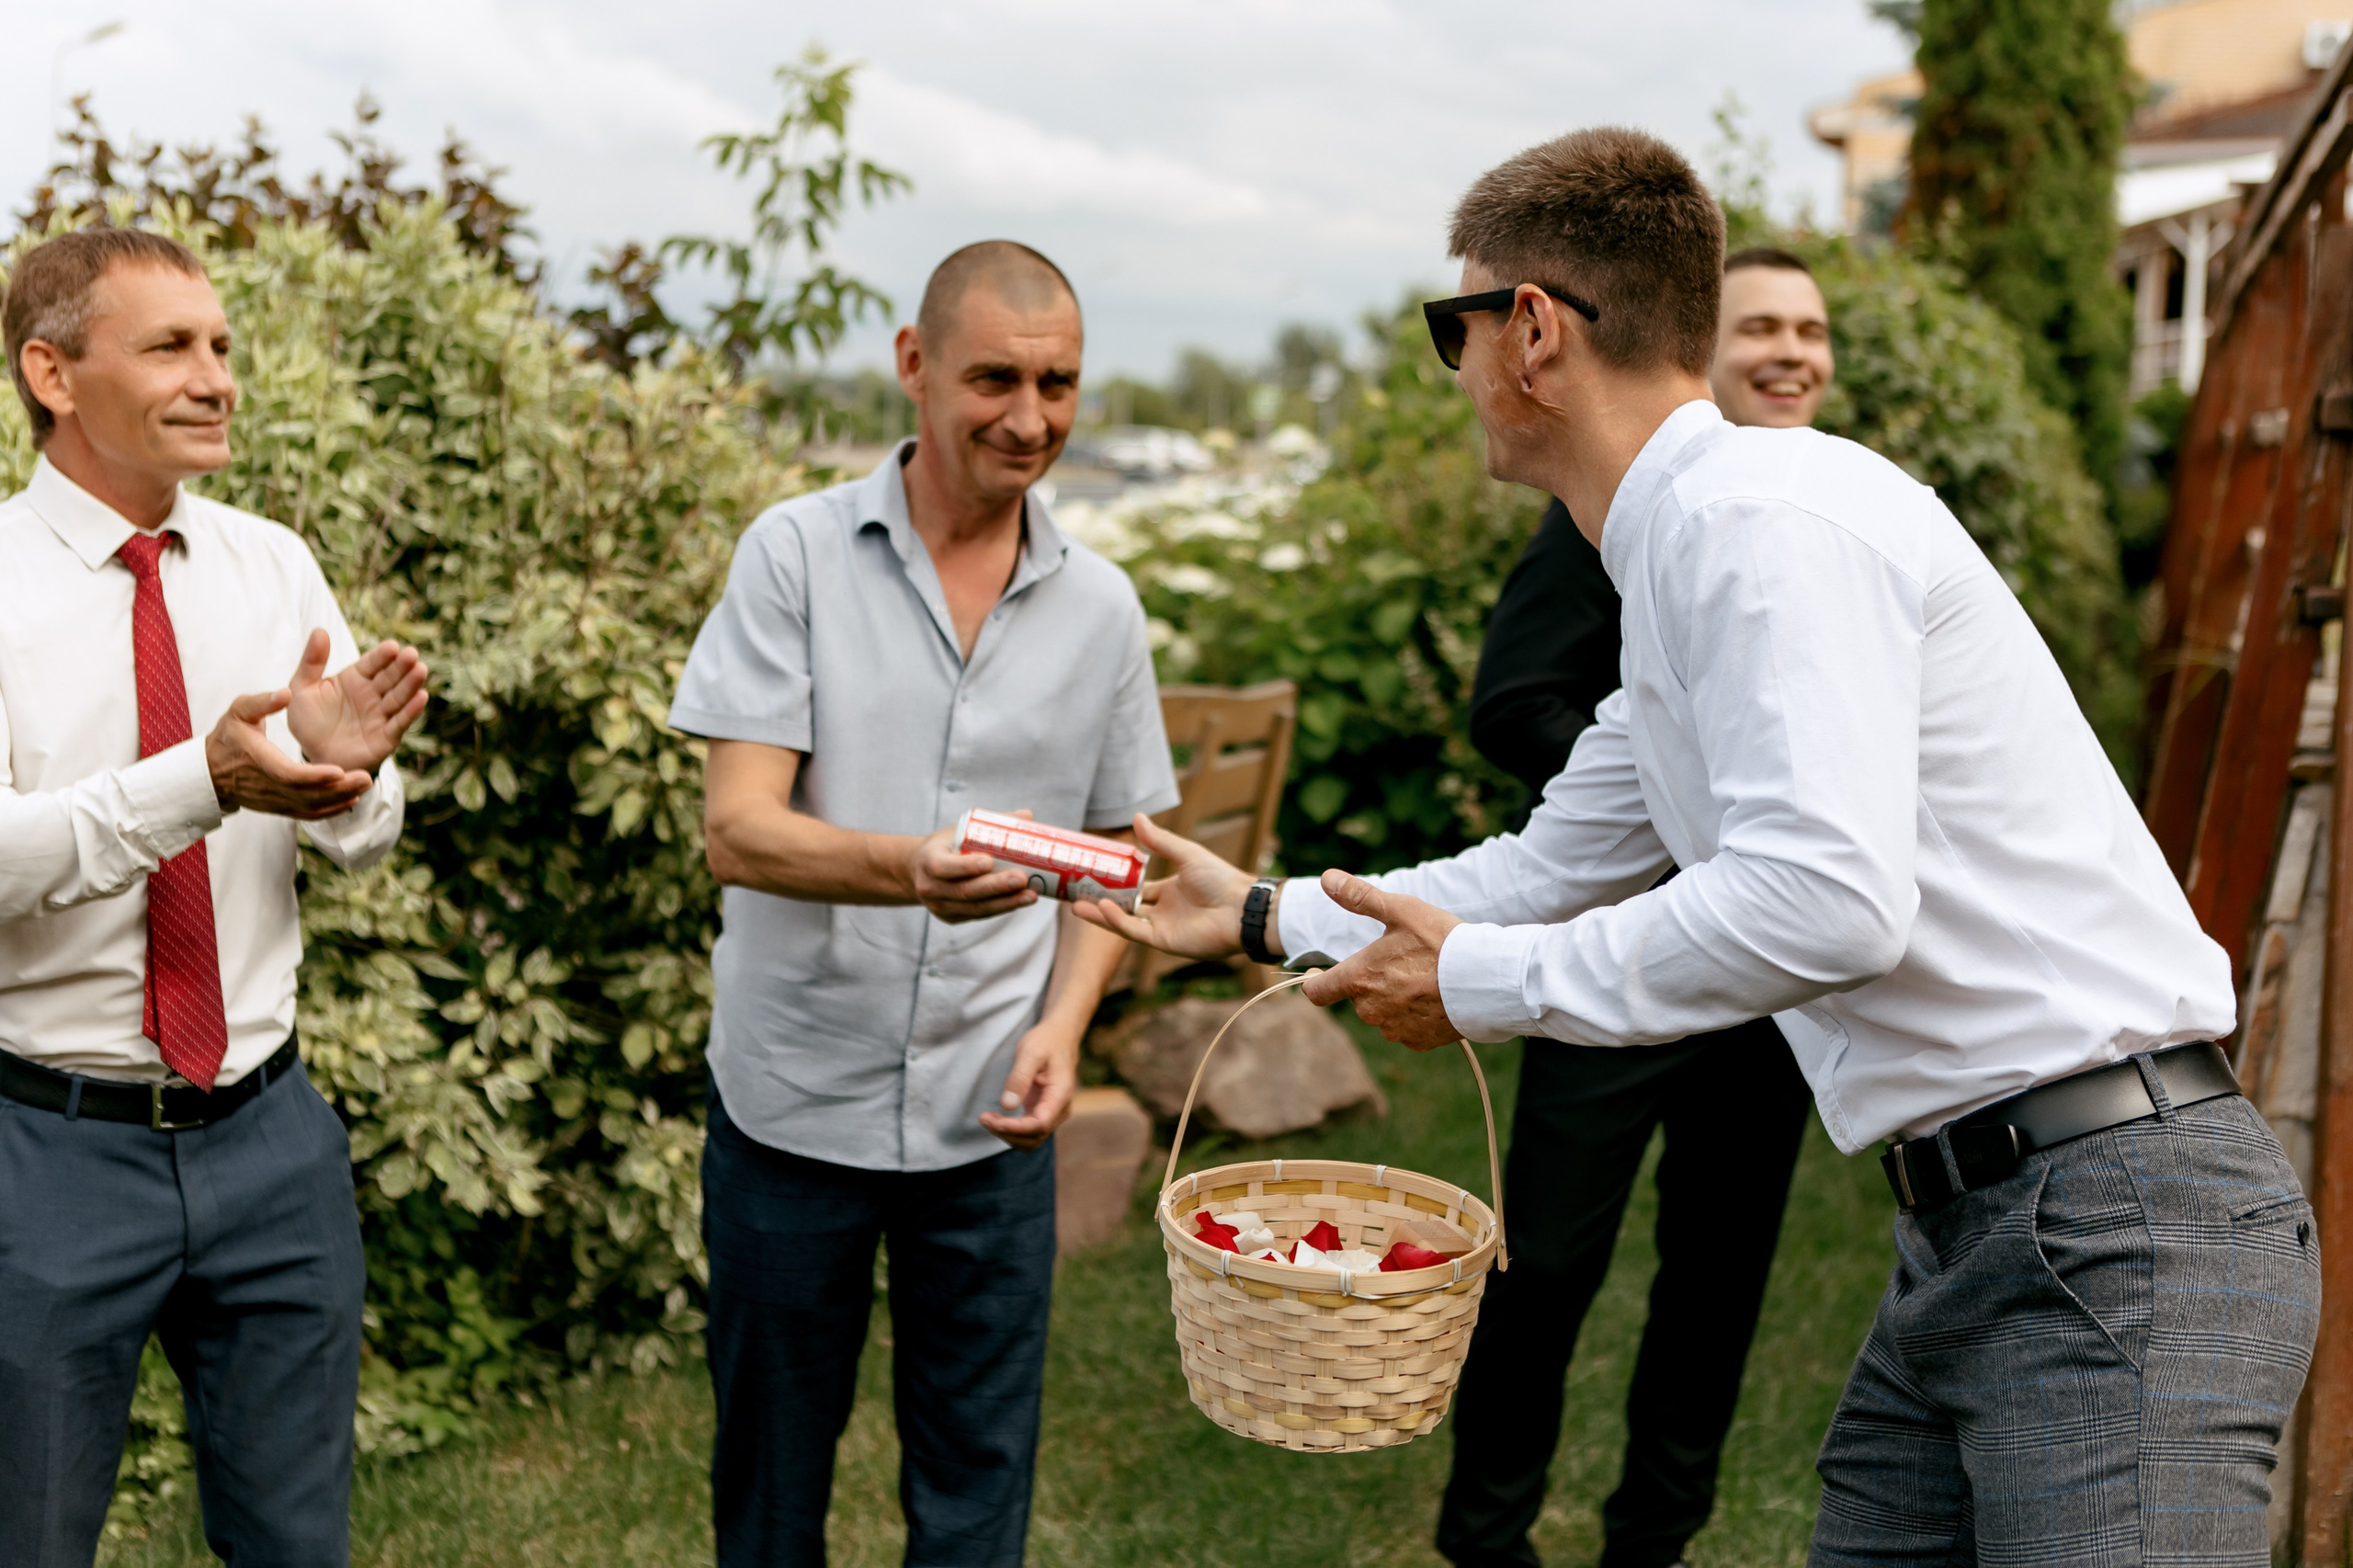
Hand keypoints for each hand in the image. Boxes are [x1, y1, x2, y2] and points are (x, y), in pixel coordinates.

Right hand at [206, 688, 377, 818]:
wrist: (210, 771)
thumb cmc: (228, 737)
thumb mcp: (238, 712)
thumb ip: (261, 703)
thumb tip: (286, 694)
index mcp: (258, 760)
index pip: (289, 774)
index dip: (314, 776)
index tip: (339, 770)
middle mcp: (268, 785)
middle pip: (306, 795)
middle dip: (338, 789)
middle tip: (366, 778)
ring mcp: (274, 800)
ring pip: (310, 807)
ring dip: (339, 799)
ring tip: (365, 785)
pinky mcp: (280, 807)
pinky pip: (307, 814)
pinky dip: (330, 810)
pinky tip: (352, 799)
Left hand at [285, 630, 429, 773]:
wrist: (313, 758)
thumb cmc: (309, 723)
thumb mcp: (302, 689)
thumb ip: (311, 662)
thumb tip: (319, 630)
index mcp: (354, 679)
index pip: (372, 663)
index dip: (382, 655)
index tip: (392, 646)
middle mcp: (372, 694)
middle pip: (390, 677)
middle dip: (402, 666)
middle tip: (411, 654)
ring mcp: (381, 715)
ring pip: (399, 697)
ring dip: (411, 684)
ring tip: (420, 670)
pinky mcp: (387, 736)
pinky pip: (400, 722)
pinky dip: (411, 711)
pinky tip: (422, 697)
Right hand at [911, 810, 1036, 921]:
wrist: (921, 869)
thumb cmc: (947, 846)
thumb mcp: (959, 830)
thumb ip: (990, 824)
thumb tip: (1026, 815)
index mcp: (928, 860)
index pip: (943, 866)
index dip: (966, 866)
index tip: (989, 862)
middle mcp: (930, 886)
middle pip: (965, 891)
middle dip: (996, 887)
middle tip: (1022, 878)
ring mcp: (939, 906)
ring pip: (975, 908)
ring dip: (1006, 902)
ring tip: (1030, 895)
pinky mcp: (951, 918)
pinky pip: (979, 915)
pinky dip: (1001, 908)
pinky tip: (1020, 901)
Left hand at [981, 1019, 1080, 1149]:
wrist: (1060, 1036)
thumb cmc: (1047, 1041)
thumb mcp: (1031, 1052)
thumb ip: (1019, 1078)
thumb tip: (1007, 1105)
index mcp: (1060, 1095)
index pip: (1040, 1125)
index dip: (1016, 1128)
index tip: (993, 1120)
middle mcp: (1059, 1109)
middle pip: (1034, 1137)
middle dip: (1007, 1133)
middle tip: (984, 1118)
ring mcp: (1052, 1113)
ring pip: (1031, 1140)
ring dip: (1007, 1135)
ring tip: (987, 1119)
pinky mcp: (1042, 1112)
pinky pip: (1027, 1132)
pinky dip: (1010, 1130)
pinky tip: (995, 1118)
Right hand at [1070, 812, 1255, 957]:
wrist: (1240, 908)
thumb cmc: (1220, 879)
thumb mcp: (1187, 854)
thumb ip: (1160, 841)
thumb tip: (1136, 818)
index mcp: (1171, 891)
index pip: (1138, 888)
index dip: (1117, 883)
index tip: (1094, 873)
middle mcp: (1164, 911)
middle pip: (1125, 907)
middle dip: (1101, 901)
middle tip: (1076, 891)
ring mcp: (1162, 927)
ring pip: (1123, 921)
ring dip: (1100, 913)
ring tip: (1075, 904)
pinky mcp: (1163, 942)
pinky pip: (1134, 931)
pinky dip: (1116, 920)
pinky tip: (1101, 906)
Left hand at [1299, 870, 1463, 1050]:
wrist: (1484, 980)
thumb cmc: (1441, 941)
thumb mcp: (1400, 910)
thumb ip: (1360, 897)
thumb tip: (1327, 878)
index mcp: (1359, 978)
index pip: (1317, 992)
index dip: (1314, 983)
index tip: (1317, 974)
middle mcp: (1370, 1010)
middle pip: (1357, 997)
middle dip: (1371, 981)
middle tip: (1401, 961)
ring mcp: (1394, 1029)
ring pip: (1382, 1013)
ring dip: (1393, 999)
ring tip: (1423, 977)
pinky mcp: (1418, 1042)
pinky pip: (1406, 1028)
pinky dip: (1415, 1015)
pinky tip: (1434, 997)